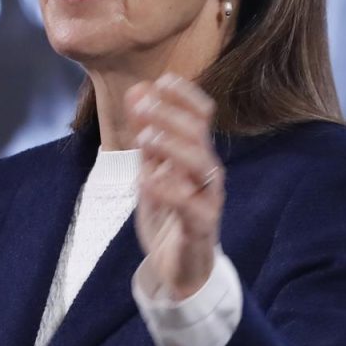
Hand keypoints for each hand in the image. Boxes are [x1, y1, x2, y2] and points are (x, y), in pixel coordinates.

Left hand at [127, 74, 223, 300]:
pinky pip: (190, 205)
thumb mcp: (151, 168)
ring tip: (145, 136)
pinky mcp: (201, 226)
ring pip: (202, 165)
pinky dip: (167, 190)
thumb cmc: (169, 212)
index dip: (184, 95)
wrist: (178, 266)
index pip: (202, 115)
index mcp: (197, 153)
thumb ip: (146, 135)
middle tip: (142, 105)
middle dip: (171, 116)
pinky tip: (145, 180)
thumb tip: (137, 90)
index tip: (161, 79)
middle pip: (199, 135)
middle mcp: (208, 171)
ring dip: (172, 146)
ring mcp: (208, 198)